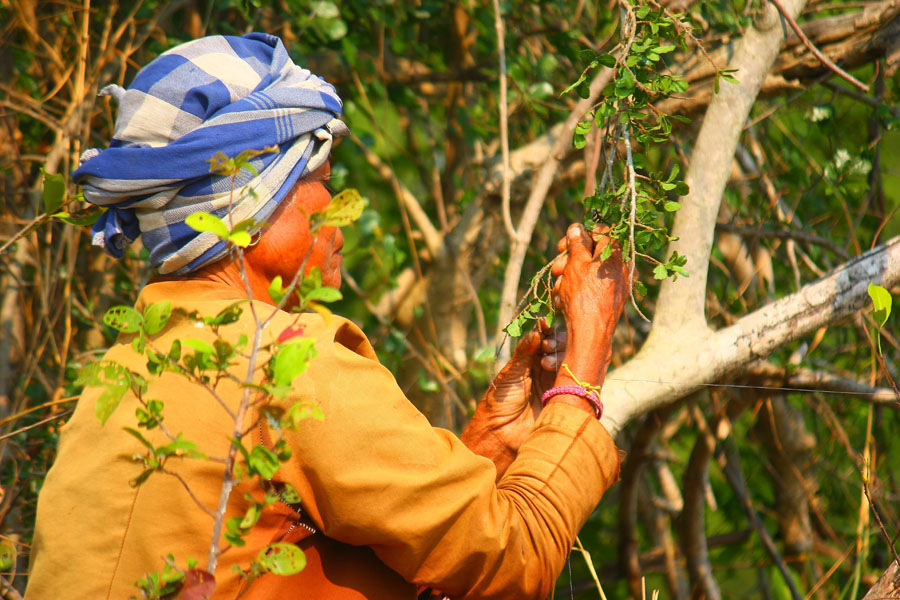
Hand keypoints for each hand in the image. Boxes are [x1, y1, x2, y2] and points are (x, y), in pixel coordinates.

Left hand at [460, 319, 565, 477]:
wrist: (502, 436)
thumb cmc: (500, 403)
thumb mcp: (510, 374)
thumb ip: (524, 352)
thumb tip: (536, 330)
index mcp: (529, 361)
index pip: (543, 339)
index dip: (545, 330)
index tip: (545, 323)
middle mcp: (545, 370)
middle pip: (559, 347)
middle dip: (554, 342)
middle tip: (545, 347)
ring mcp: (557, 383)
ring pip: (569, 360)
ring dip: (561, 356)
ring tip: (546, 363)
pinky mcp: (567, 397)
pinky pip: (576, 380)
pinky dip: (574, 371)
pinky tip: (567, 369)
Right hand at [548, 223, 627, 402]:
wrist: (590, 333)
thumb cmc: (583, 296)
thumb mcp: (575, 264)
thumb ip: (577, 243)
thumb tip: (577, 228)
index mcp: (618, 253)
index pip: (600, 231)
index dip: (579, 235)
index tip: (563, 245)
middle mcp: (624, 267)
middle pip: (594, 252)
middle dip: (571, 258)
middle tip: (556, 268)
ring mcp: (620, 284)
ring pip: (591, 270)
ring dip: (571, 275)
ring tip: (558, 287)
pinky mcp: (613, 299)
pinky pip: (595, 286)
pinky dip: (579, 287)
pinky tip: (565, 298)